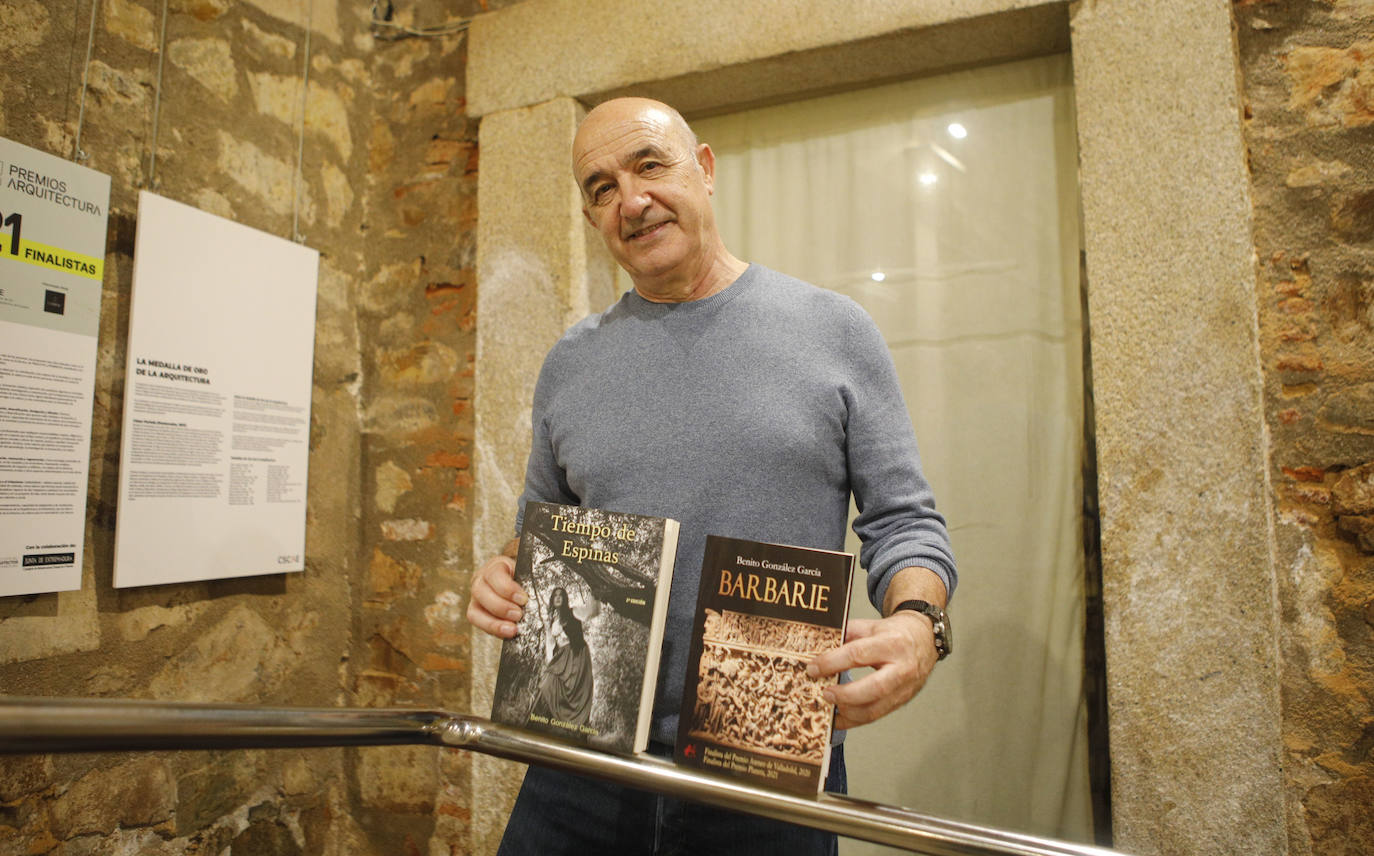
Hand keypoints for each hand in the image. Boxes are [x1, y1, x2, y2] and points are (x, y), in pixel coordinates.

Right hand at [466, 550, 526, 638]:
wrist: (518, 585)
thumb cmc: (524, 579)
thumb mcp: (527, 574)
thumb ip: (531, 581)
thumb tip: (542, 593)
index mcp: (495, 566)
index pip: (494, 574)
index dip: (507, 588)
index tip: (523, 599)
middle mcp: (480, 580)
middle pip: (480, 592)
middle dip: (501, 607)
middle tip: (519, 615)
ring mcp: (476, 598)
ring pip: (474, 611)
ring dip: (494, 622)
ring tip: (513, 629)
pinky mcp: (476, 613)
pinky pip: (477, 623)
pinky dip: (492, 629)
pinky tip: (506, 632)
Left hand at [806, 610, 937, 730]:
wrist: (923, 639)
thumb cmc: (894, 633)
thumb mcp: (870, 626)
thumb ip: (845, 635)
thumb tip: (817, 648)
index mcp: (892, 643)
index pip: (858, 654)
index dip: (832, 663)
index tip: (813, 668)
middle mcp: (902, 668)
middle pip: (873, 688)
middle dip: (844, 695)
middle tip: (824, 693)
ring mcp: (904, 688)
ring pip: (875, 709)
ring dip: (848, 712)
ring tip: (829, 707)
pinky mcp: (902, 701)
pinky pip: (877, 715)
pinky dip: (856, 719)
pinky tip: (840, 717)